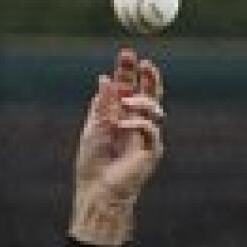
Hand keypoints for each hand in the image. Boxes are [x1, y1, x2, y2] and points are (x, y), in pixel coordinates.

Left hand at [70, 49, 164, 246]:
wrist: (97, 193)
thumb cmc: (92, 165)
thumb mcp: (93, 129)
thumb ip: (102, 105)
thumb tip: (105, 78)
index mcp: (120, 116)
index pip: (129, 87)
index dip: (128, 71)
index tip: (126, 54)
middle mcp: (135, 123)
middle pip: (148, 92)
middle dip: (147, 75)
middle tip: (142, 61)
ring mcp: (145, 136)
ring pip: (155, 106)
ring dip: (142, 98)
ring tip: (126, 101)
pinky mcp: (151, 150)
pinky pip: (151, 128)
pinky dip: (137, 122)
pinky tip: (122, 124)